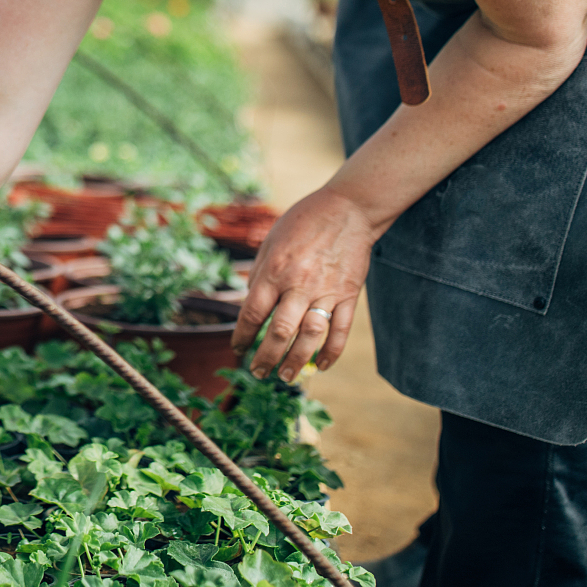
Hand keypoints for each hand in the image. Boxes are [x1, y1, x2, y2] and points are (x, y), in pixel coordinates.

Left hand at [231, 187, 379, 383]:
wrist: (347, 209)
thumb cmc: (302, 223)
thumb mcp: (270, 243)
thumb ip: (259, 276)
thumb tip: (248, 307)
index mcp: (274, 271)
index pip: (252, 314)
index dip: (242, 337)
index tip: (237, 349)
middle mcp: (299, 284)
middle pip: (280, 331)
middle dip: (266, 357)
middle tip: (258, 372)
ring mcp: (327, 292)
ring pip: (310, 336)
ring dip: (297, 361)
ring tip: (286, 376)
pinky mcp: (349, 295)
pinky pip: (341, 330)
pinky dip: (331, 352)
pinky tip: (322, 366)